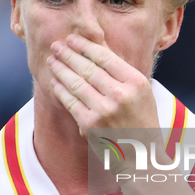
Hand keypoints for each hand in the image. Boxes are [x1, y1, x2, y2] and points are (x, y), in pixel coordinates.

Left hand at [47, 34, 160, 166]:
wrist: (141, 154)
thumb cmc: (141, 120)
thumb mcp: (141, 92)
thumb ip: (120, 71)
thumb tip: (96, 47)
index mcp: (136, 82)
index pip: (105, 57)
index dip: (85, 45)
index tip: (72, 39)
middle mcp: (120, 95)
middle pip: (88, 68)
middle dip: (68, 54)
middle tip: (56, 46)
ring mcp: (104, 111)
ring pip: (76, 83)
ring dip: (60, 69)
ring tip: (52, 61)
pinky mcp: (90, 125)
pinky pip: (70, 102)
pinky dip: (60, 89)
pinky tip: (55, 81)